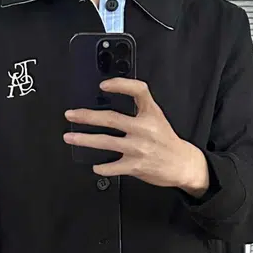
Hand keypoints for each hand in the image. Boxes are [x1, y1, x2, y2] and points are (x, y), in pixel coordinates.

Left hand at [64, 78, 210, 197]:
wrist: (182, 164)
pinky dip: (101, 167)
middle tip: (71, 115)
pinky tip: (95, 166)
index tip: (103, 86)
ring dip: (84, 139)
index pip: (138, 91)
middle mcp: (144, 129)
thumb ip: (138, 111)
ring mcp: (139, 148)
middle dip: (86, 116)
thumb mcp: (157, 119)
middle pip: (110, 118)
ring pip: (105, 141)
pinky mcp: (136, 165)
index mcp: (151, 114)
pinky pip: (112, 166)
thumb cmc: (166, 141)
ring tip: (70, 137)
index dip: (120, 85)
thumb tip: (108, 110)